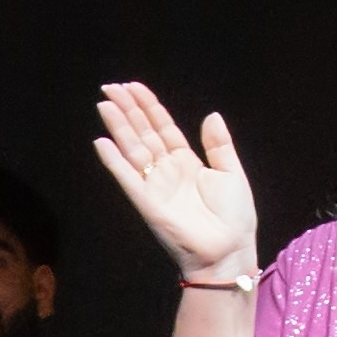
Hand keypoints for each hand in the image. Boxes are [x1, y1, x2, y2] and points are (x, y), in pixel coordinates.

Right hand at [90, 82, 260, 282]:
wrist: (229, 250)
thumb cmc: (234, 217)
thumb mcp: (232, 172)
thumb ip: (219, 144)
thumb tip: (212, 115)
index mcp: (186, 162)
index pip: (162, 127)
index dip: (148, 106)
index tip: (133, 87)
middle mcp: (167, 171)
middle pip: (142, 133)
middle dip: (127, 110)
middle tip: (111, 87)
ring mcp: (155, 186)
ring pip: (133, 149)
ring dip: (118, 127)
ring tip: (105, 104)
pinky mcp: (148, 203)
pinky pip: (128, 178)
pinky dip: (114, 161)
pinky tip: (102, 142)